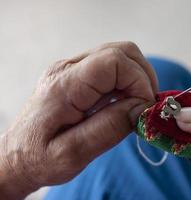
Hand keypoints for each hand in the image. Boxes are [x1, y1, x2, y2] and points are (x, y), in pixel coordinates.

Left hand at [0, 41, 157, 198]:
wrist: (18, 155)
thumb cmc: (40, 158)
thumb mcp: (73, 154)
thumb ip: (109, 129)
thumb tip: (142, 107)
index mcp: (65, 86)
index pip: (115, 61)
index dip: (139, 81)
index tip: (143, 108)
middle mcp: (68, 68)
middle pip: (122, 51)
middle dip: (143, 78)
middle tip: (144, 107)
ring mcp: (72, 68)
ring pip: (120, 55)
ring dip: (137, 78)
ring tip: (135, 106)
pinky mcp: (78, 74)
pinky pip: (112, 66)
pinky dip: (127, 81)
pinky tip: (123, 102)